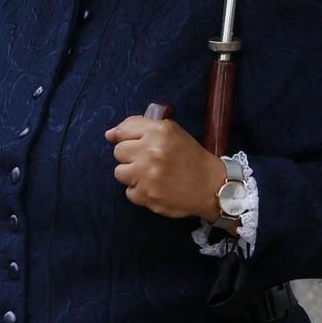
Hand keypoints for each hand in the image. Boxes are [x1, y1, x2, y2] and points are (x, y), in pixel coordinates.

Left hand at [105, 113, 229, 222]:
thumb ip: (138, 127)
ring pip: (120, 173)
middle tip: (150, 161)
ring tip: (151, 175)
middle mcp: (152, 151)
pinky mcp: (148, 195)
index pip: (122, 132)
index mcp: (159, 131)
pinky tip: (156, 188)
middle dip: (131, 157)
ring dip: (133, 175)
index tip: (140, 145)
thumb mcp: (170, 131)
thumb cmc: (189, 156)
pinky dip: (140, 192)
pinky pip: (129, 192)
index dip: (130, 139)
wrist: (211, 186)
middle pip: (118, 152)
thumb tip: (109, 134)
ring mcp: (148, 175)